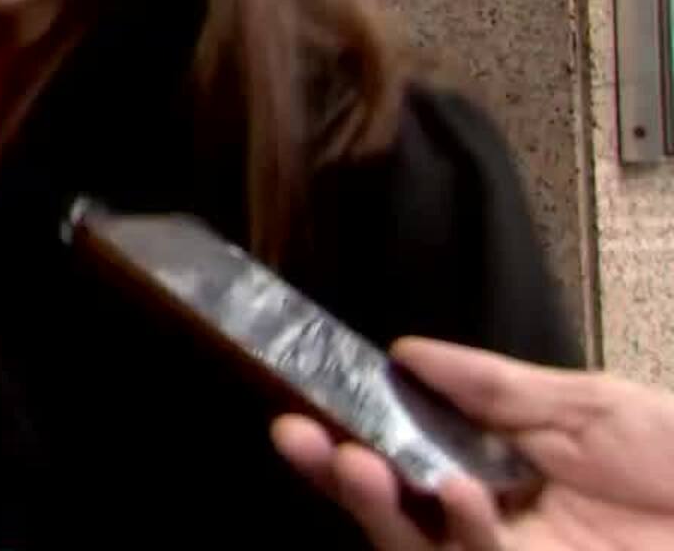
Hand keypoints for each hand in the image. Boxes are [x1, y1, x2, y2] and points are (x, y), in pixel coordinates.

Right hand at [272, 337, 673, 549]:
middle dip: (334, 476)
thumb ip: (493, 386)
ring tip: (359, 462)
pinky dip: (463, 530)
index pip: (395, 455)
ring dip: (376, 507)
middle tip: (298, 438)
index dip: (341, 435)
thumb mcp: (588, 405)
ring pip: (413, 546)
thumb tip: (405, 354)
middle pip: (386, 509)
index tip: (298, 408)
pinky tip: (460, 493)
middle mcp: (483, 524)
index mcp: (486, 472)